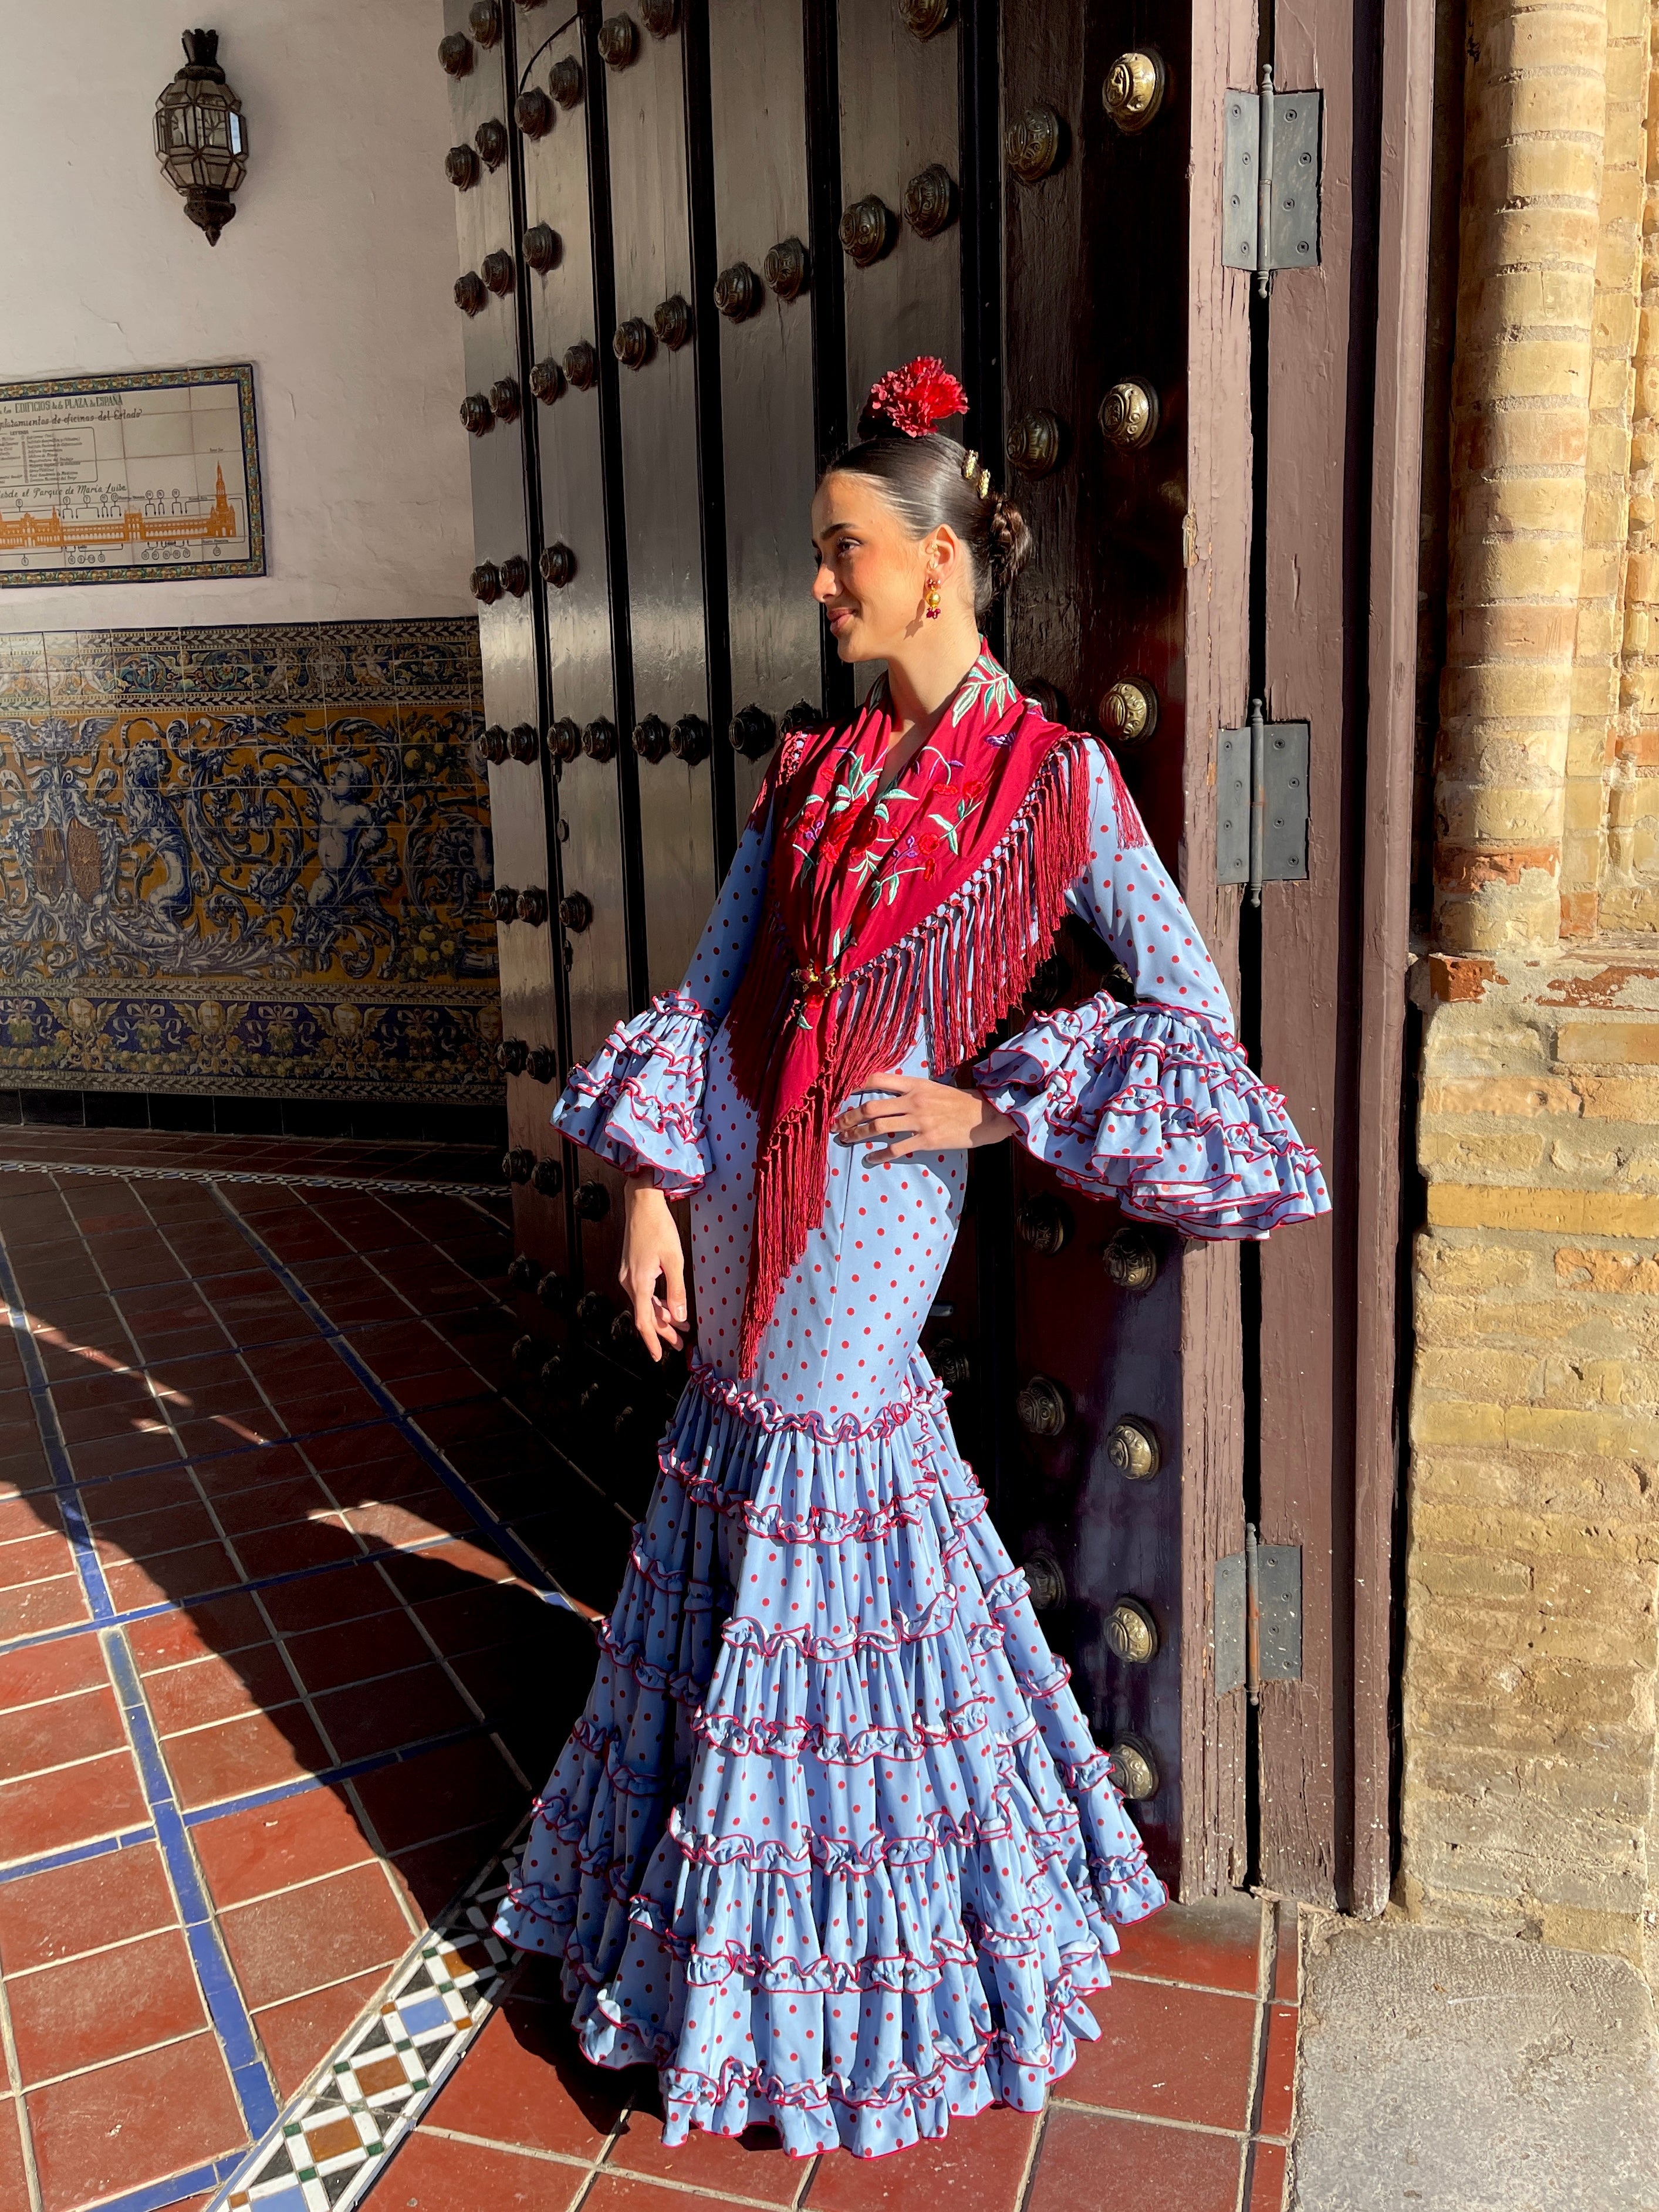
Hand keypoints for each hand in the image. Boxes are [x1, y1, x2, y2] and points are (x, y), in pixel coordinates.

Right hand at [619, 1180, 687, 1360]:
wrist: (641, 1202)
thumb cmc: (659, 1228)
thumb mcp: (674, 1260)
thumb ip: (676, 1290)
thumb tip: (678, 1317)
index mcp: (638, 1283)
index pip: (643, 1321)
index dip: (651, 1341)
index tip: (659, 1357)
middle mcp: (629, 1282)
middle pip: (645, 1315)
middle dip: (663, 1332)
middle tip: (680, 1345)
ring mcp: (628, 1274)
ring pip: (644, 1304)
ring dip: (662, 1317)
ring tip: (680, 1330)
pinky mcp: (631, 1267)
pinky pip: (643, 1292)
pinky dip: (657, 1302)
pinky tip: (670, 1306)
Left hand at [834, 1071, 1016, 1161]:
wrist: (984, 1115)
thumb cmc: (958, 1101)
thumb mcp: (932, 1087)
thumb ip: (909, 1089)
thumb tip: (885, 1093)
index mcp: (914, 1084)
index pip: (877, 1079)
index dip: (855, 1084)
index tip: (841, 1093)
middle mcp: (913, 1101)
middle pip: (871, 1107)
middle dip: (849, 1117)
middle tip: (836, 1124)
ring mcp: (919, 1121)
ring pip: (878, 1127)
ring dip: (857, 1134)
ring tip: (845, 1139)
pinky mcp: (926, 1140)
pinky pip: (896, 1149)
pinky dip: (879, 1155)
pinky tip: (869, 1159)